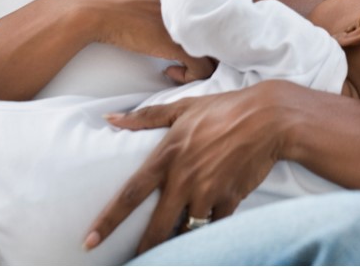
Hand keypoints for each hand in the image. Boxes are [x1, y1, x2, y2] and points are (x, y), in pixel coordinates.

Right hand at [29, 0, 213, 82]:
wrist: (91, 7)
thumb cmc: (109, 0)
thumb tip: (161, 8)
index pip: (214, 5)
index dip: (205, 25)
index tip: (187, 36)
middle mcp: (193, 2)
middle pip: (219, 27)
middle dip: (207, 44)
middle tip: (188, 53)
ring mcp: (188, 23)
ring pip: (216, 50)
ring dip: (200, 61)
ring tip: (179, 64)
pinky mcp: (179, 45)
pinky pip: (203, 69)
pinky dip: (188, 76)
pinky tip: (167, 71)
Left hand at [85, 79, 303, 253]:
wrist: (269, 119)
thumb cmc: (224, 109)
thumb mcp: (182, 108)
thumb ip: (144, 117)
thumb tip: (109, 118)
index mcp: (166, 156)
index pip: (129, 195)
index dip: (107, 220)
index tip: (90, 240)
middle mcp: (183, 179)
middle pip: (156, 226)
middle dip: (144, 249)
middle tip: (133, 261)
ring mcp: (207, 192)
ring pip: (186, 230)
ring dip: (179, 237)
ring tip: (173, 243)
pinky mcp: (229, 201)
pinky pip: (213, 225)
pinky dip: (208, 227)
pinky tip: (206, 226)